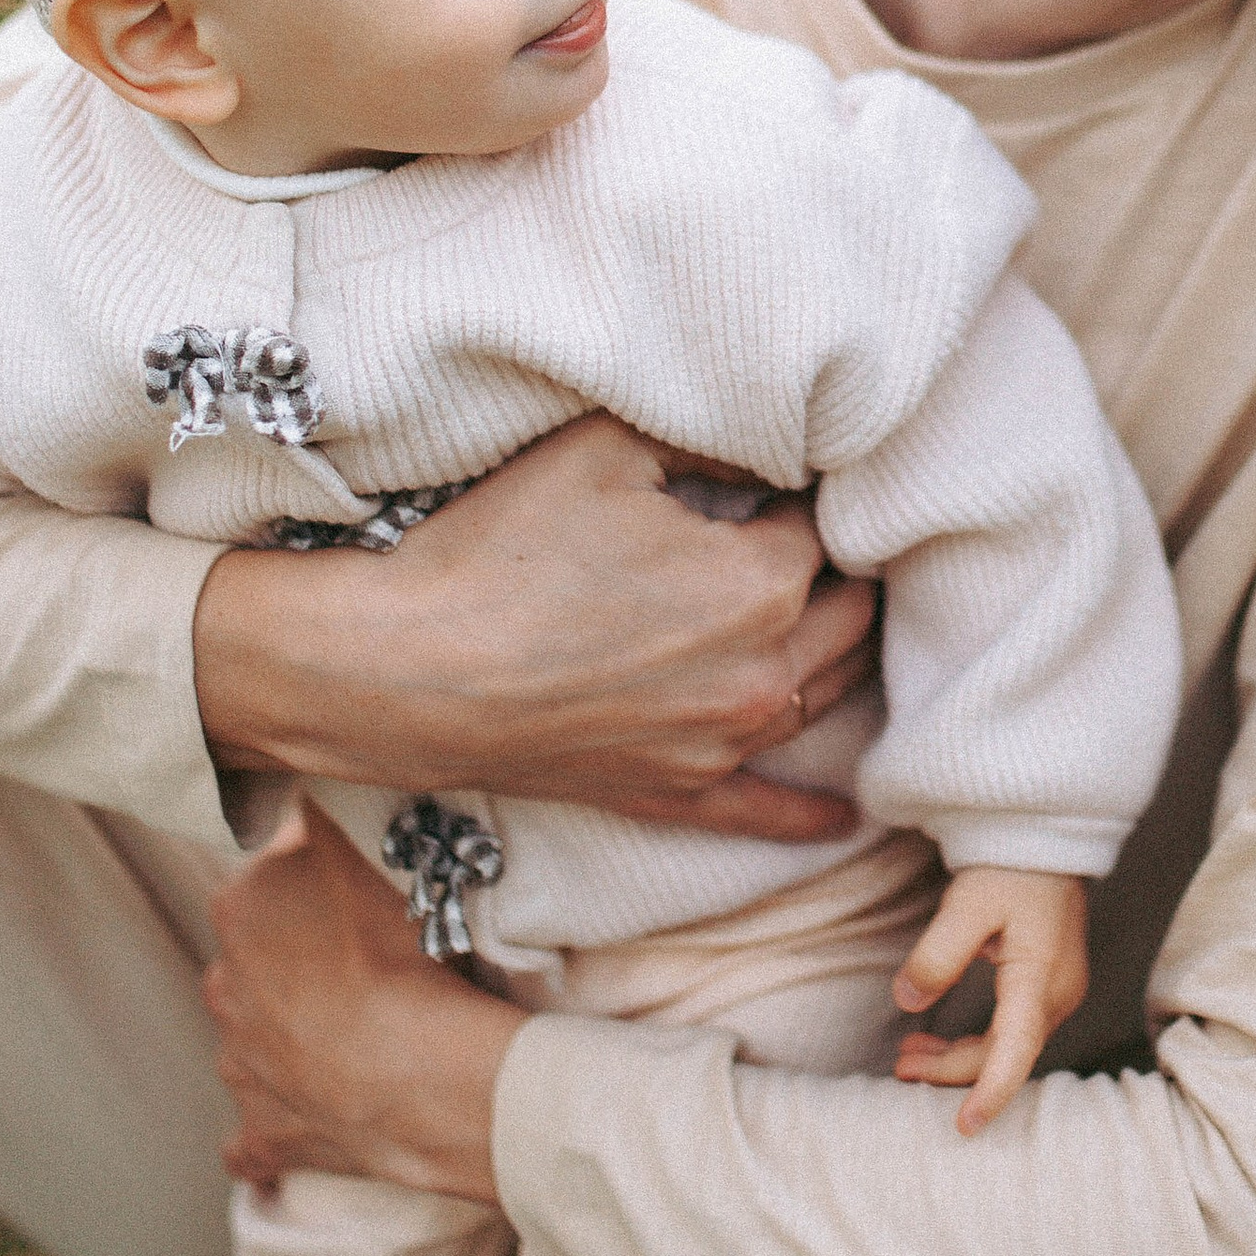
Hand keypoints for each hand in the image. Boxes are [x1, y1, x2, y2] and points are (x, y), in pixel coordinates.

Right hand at [193, 412, 877, 839]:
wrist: (407, 667)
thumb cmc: (501, 548)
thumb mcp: (607, 447)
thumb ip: (705, 438)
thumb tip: (764, 446)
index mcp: (762, 584)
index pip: (823, 529)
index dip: (801, 498)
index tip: (778, 484)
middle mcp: (763, 674)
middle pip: (848, 616)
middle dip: (841, 572)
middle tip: (813, 543)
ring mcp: (722, 744)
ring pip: (824, 696)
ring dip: (836, 655)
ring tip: (835, 621)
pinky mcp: (674, 792)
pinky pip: (764, 811)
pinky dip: (808, 811)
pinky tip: (844, 816)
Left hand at [206, 805, 517, 1203]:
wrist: (419, 1077)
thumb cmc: (397, 954)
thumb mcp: (365, 847)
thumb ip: (328, 807)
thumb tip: (307, 774)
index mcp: (240, 911)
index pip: (278, 877)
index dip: (324, 881)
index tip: (368, 892)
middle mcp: (223, 989)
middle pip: (265, 959)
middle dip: (304, 960)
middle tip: (374, 960)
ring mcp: (240, 1069)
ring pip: (259, 1040)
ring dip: (297, 1036)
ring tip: (365, 1032)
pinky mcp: (265, 1135)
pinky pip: (258, 1136)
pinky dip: (280, 1125)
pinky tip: (313, 1116)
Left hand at [892, 865, 1090, 1135]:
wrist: (1045, 842)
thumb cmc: (1009, 869)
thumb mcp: (965, 904)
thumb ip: (937, 956)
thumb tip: (909, 1004)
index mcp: (1039, 976)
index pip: (1016, 1050)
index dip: (990, 1092)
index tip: (965, 1126)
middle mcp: (1058, 993)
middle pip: (1006, 1055)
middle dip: (952, 1072)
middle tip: (900, 1069)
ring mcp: (1057, 992)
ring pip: (1008, 1047)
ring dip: (959, 1059)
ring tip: (908, 1059)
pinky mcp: (1047, 987)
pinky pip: (1012, 1031)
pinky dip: (975, 1044)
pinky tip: (936, 1042)